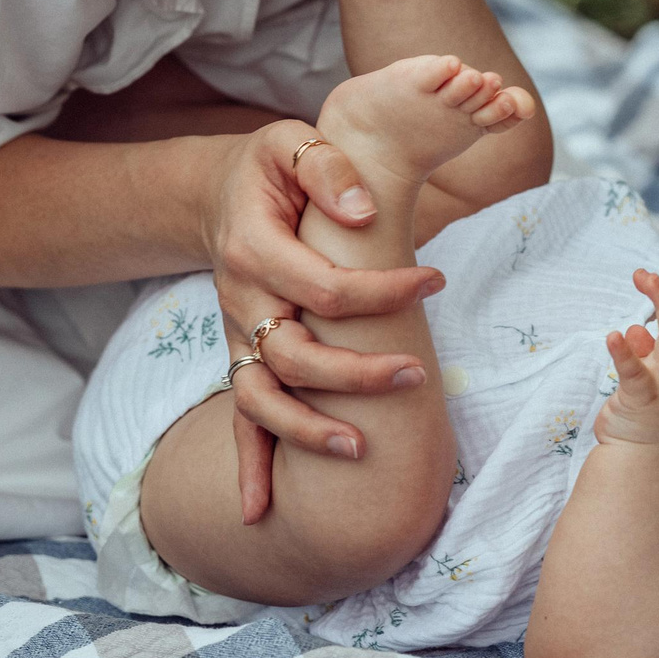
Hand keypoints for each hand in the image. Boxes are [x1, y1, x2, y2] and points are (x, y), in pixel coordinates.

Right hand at [204, 122, 443, 523]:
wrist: (221, 192)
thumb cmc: (271, 167)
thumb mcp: (292, 142)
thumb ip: (328, 169)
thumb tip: (366, 213)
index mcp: (254, 247)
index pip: (323, 286)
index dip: (382, 289)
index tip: (437, 280)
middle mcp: (239, 298)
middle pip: (294, 354)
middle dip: (357, 375)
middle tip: (418, 376)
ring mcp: (238, 335)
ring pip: (262, 398)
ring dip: (306, 432)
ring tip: (361, 453)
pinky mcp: (243, 356)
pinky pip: (240, 417)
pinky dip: (247, 467)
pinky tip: (261, 515)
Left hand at [594, 267, 658, 454]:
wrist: (640, 460)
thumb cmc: (645, 419)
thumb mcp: (649, 380)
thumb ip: (646, 354)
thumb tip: (635, 331)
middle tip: (649, 272)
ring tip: (644, 278)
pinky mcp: (644, 400)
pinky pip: (635, 372)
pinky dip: (625, 353)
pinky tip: (614, 336)